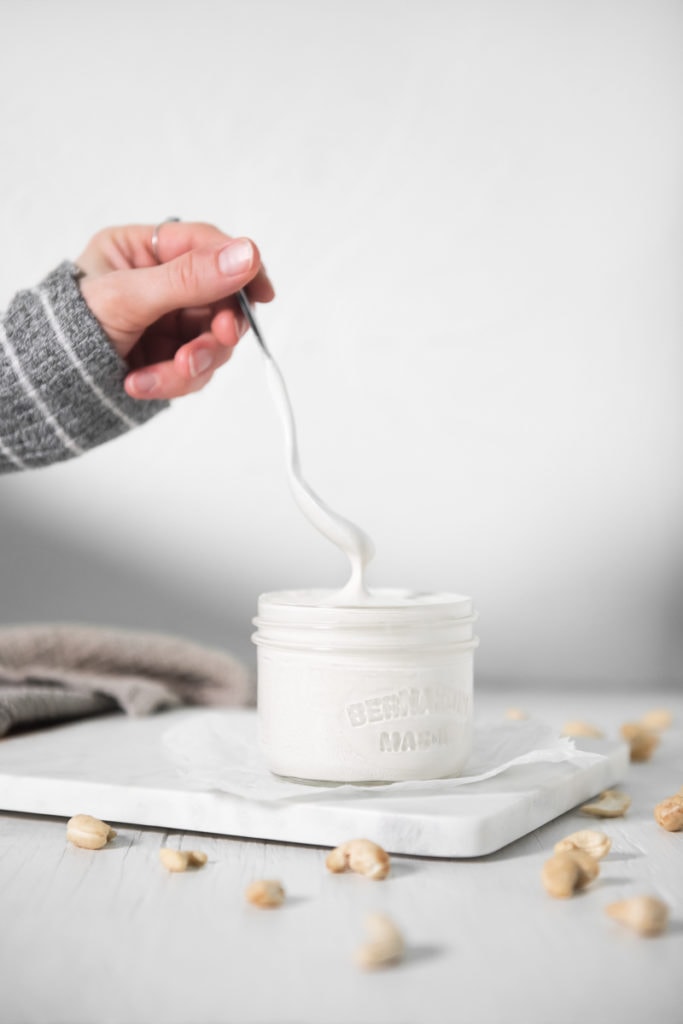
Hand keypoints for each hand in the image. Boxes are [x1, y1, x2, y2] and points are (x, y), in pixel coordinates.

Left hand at [76, 221, 274, 399]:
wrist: (42, 392)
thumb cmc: (68, 331)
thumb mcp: (128, 297)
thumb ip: (189, 278)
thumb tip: (247, 254)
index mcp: (141, 250)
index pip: (205, 245)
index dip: (240, 266)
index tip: (262, 293)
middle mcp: (159, 284)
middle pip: (219, 299)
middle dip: (217, 329)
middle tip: (217, 341)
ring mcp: (166, 324)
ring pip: (212, 341)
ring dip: (195, 362)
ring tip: (167, 374)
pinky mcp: (168, 359)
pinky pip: (194, 370)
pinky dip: (173, 382)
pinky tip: (138, 385)